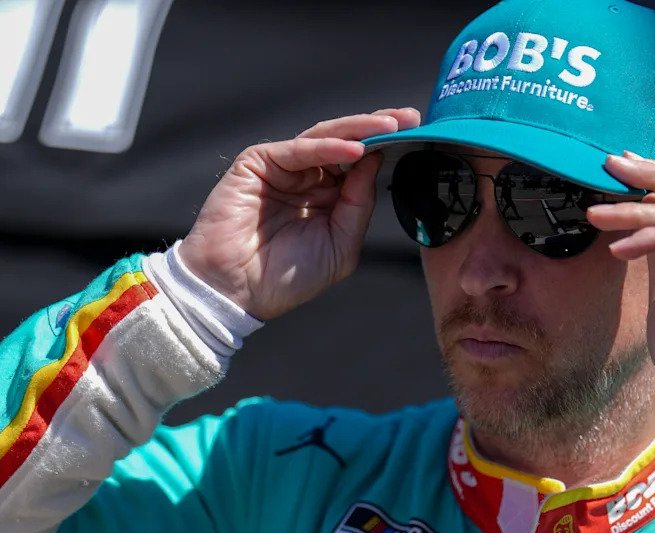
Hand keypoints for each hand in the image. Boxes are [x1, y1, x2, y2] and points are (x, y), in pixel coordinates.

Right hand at [178, 108, 420, 319]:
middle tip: (411, 118)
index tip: (419, 135)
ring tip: (390, 125)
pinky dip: (328, 147)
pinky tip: (356, 150)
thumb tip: (376, 159)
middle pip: (347, 142)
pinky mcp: (257, 163)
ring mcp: (281, 168)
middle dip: (379, 127)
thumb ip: (358, 203)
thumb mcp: (340, 245)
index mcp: (325, 197)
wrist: (236, 292)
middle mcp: (305, 177)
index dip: (387, 148)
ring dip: (359, 129)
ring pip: (325, 138)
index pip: (360, 164)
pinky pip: (299, 149)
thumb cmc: (285, 278)